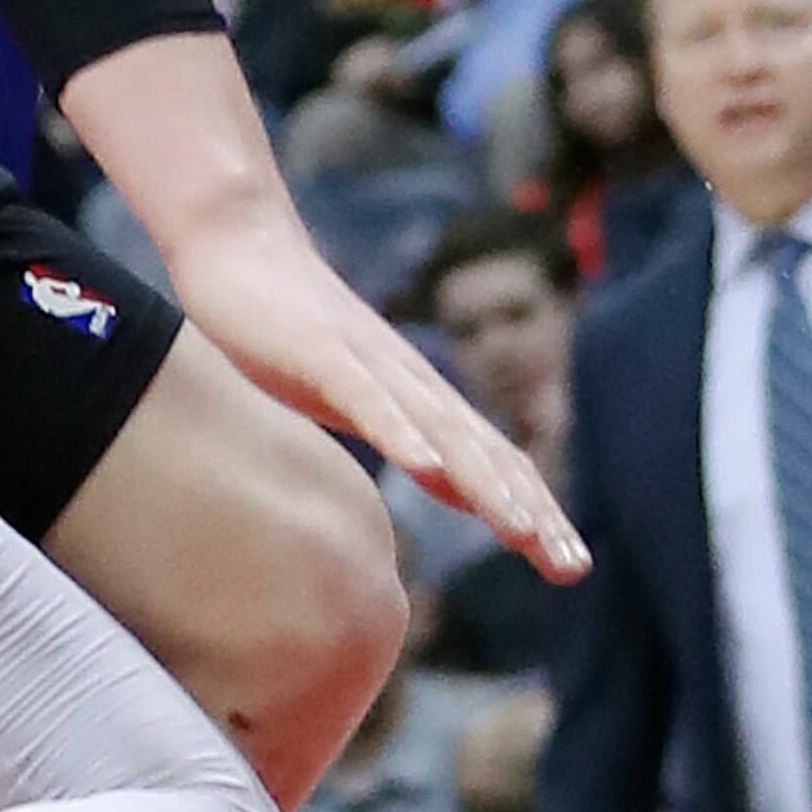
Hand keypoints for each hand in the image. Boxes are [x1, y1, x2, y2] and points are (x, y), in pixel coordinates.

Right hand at [157, 183, 583, 576]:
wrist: (240, 243)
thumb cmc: (288, 326)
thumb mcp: (355, 395)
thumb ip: (405, 433)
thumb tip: (452, 479)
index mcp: (420, 399)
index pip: (495, 462)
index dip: (536, 513)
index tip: (569, 567)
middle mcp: (411, 382)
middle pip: (485, 454)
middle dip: (532, 513)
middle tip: (571, 568)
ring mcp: (369, 364)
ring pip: (440, 432)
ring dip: (483, 484)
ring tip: (520, 533)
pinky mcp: (321, 351)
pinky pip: (366, 399)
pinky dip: (400, 434)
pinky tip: (425, 469)